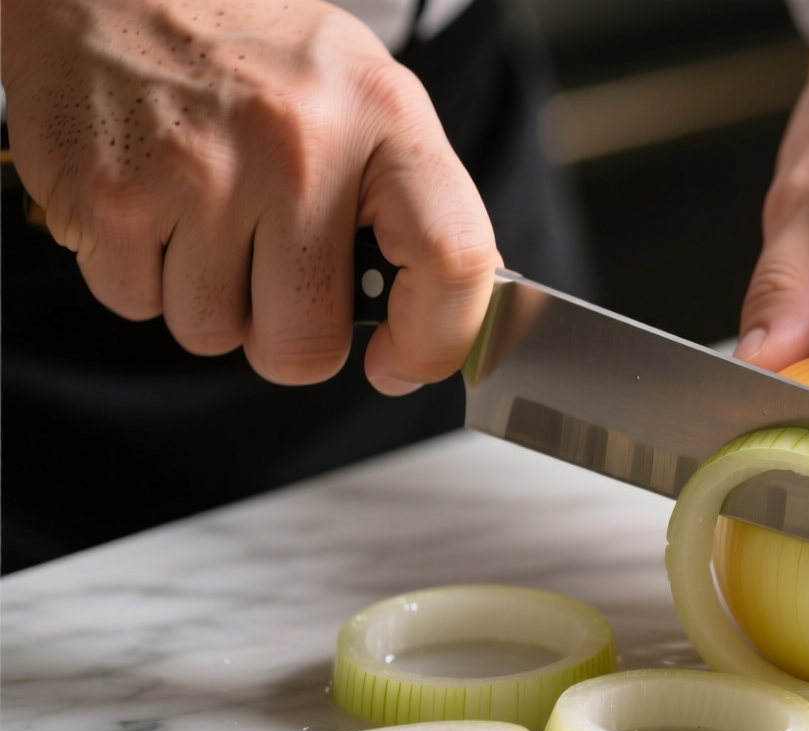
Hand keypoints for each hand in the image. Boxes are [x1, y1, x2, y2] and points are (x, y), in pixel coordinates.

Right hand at [1, 0, 497, 393]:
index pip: (453, 258)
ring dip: (209, 301)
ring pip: (214, 334)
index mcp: (383, 115)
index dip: (435, 340)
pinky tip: (153, 205)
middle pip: (307, 343)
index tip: (400, 361)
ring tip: (205, 217)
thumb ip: (415, 201)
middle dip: (287, 336)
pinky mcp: (112, 194)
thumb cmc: (252, 51)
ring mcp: (200, 171)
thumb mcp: (362, 95)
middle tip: (273, 275)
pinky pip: (138, 304)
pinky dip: (141, 275)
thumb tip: (457, 316)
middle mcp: (299, 144)